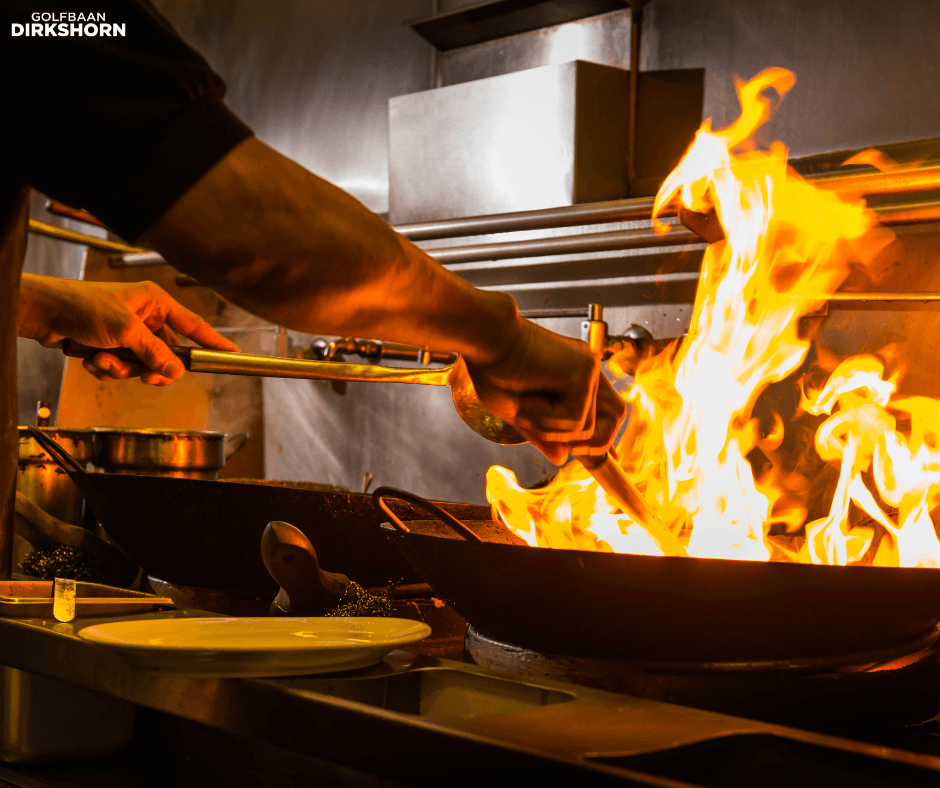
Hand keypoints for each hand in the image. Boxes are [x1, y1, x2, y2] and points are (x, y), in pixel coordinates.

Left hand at [18, 275, 239, 385]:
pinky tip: (92, 357)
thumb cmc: (81, 305)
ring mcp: (129, 334)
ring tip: (102, 358)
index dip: (214, 341)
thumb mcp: (124, 330)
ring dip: (122, 368)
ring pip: (143, 366)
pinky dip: (107, 368)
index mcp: (155, 302)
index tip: (233, 354)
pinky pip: (123, 369)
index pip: (194, 325)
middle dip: (150, 367)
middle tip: (145, 375)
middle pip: (168, 354)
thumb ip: (154, 352)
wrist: (43, 314)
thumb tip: (177, 370)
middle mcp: (145, 317)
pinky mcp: (113, 347)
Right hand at [464, 319, 625, 464]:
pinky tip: (526, 396)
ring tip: (524, 405)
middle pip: (613, 420)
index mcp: (575, 375)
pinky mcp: (584, 374)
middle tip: (554, 440)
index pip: (607, 410)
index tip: (606, 458)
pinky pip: (575, 422)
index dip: (606, 437)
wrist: (483, 340)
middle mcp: (588, 371)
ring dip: (549, 429)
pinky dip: (545, 420)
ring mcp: (589, 370)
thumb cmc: (493, 369)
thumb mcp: (517, 411)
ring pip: (587, 429)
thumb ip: (541, 434)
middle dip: (587, 443)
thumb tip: (562, 458)